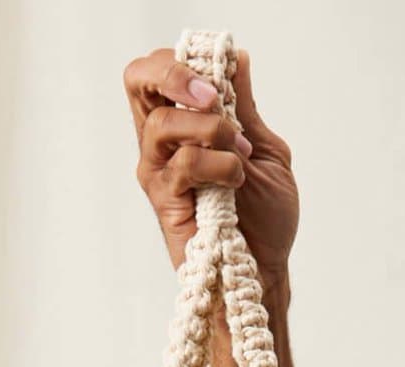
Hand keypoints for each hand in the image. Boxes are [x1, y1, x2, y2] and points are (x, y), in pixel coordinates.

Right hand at [124, 47, 298, 283]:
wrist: (265, 268)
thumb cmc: (264, 218)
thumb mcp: (263, 149)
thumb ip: (245, 108)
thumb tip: (237, 60)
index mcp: (183, 123)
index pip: (159, 71)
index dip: (183, 59)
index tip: (221, 74)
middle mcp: (162, 143)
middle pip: (139, 80)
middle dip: (175, 73)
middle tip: (213, 96)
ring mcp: (158, 171)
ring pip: (164, 122)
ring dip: (211, 129)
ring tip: (240, 154)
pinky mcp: (164, 201)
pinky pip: (184, 164)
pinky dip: (219, 164)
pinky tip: (237, 180)